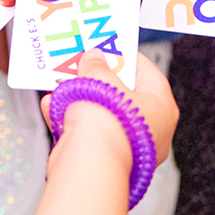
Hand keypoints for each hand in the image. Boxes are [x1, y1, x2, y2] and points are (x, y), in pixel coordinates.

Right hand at [41, 50, 178, 166]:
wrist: (89, 165)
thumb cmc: (108, 123)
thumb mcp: (101, 81)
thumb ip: (97, 67)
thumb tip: (94, 59)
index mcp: (161, 109)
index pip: (148, 74)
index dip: (127, 58)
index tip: (110, 48)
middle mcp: (149, 130)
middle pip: (121, 95)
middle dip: (97, 80)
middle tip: (83, 65)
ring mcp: (126, 147)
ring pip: (100, 115)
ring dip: (78, 98)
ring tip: (62, 82)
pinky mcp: (102, 159)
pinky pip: (86, 133)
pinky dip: (68, 119)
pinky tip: (52, 105)